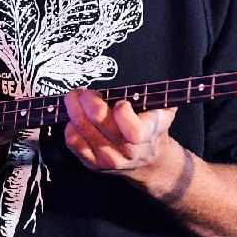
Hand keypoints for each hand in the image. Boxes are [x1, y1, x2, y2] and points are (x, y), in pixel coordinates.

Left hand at [63, 89, 181, 189]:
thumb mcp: (165, 109)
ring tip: (76, 98)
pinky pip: (73, 141)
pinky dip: (71, 125)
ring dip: (74, 107)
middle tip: (86, 91)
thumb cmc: (154, 128)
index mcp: (146, 135)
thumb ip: (160, 93)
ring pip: (81, 128)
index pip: (133, 129)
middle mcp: (126, 151)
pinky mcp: (93, 164)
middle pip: (97, 119)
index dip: (122, 110)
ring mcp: (108, 159)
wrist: (149, 159)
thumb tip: (152, 72)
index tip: (121, 101)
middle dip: (88, 98)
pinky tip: (77, 118)